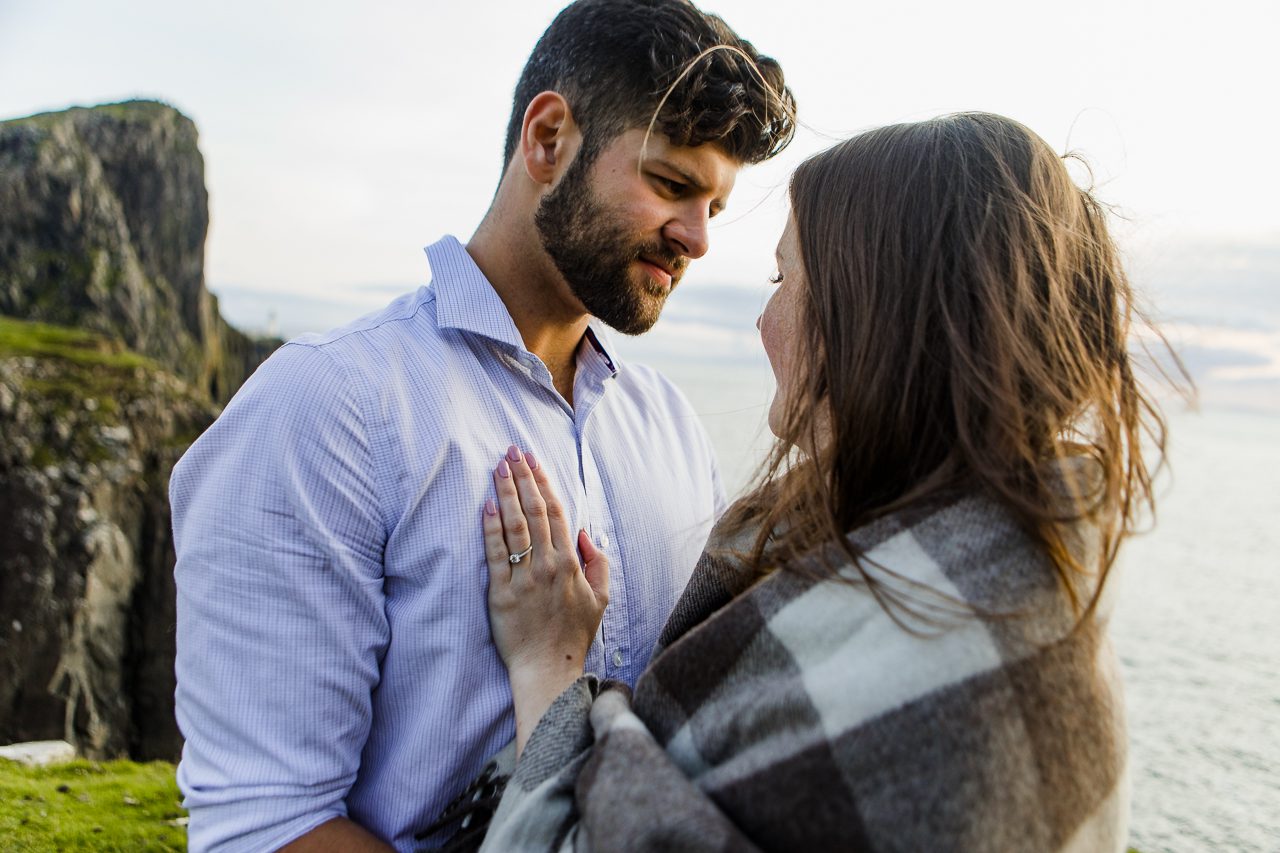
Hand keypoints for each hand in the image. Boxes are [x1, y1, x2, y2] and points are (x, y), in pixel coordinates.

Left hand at [484, 445, 608, 753]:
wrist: (549, 670)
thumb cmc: (574, 636)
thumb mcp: (601, 599)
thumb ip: (598, 563)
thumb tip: (583, 534)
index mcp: (570, 563)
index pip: (555, 512)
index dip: (543, 482)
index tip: (533, 460)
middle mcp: (548, 565)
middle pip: (533, 511)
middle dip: (522, 477)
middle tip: (511, 451)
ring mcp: (524, 578)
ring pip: (514, 525)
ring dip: (505, 492)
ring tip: (497, 467)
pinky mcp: (501, 594)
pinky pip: (495, 554)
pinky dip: (490, 528)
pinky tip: (486, 505)